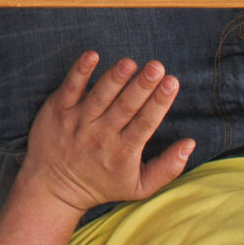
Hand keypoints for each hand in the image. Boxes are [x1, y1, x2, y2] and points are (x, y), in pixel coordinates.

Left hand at [11, 52, 191, 215]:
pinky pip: (70, 88)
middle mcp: (101, 135)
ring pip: (100, 96)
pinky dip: (81, 72)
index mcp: (123, 152)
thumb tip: (190, 143)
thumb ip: (168, 168)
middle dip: (142, 85)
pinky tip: (92, 56)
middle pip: (125, 107)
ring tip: (129, 62)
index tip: (172, 82)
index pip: (145, 123)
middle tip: (156, 66)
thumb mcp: (139, 187)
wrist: (53, 188)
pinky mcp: (58, 110)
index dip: (159, 103)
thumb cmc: (101, 185)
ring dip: (115, 78)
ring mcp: (78, 121)